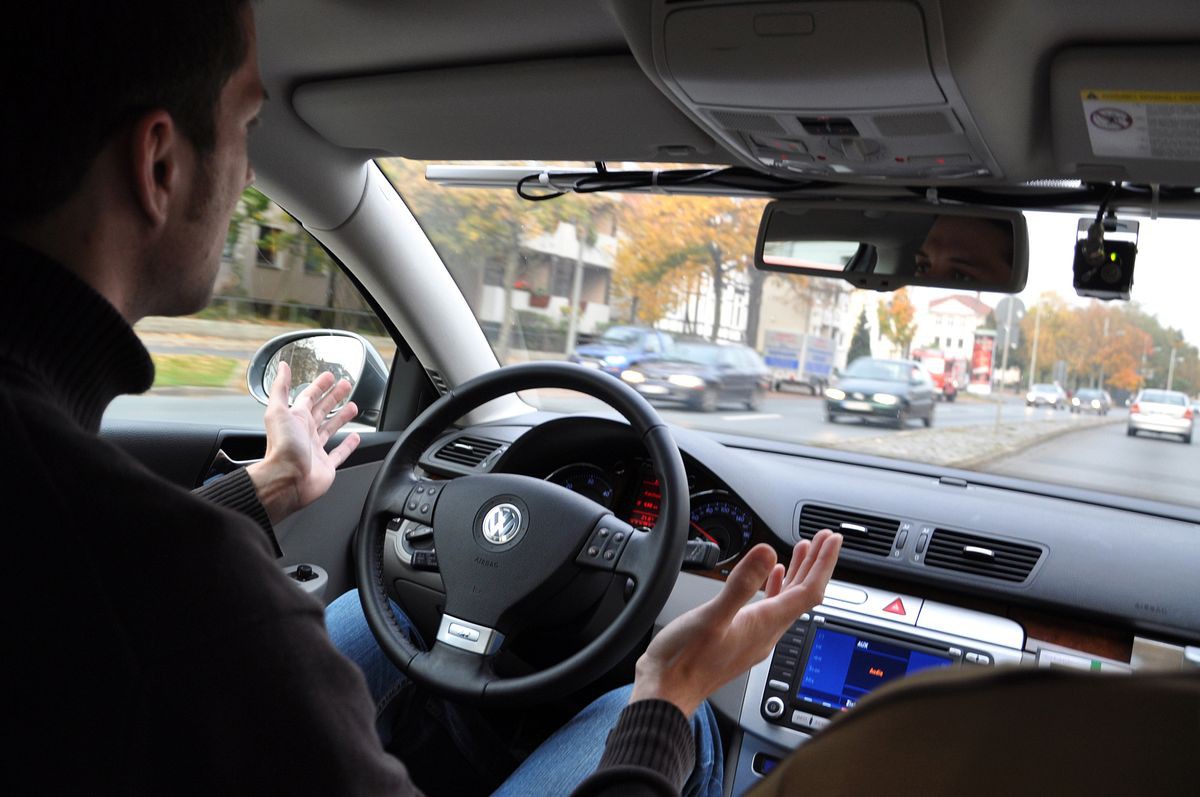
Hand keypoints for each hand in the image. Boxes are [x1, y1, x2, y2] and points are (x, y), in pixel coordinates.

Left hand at [246, 361, 361, 523]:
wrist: (287, 480)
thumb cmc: (282, 447)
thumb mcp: (278, 411)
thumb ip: (280, 388)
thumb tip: (282, 366)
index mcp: (295, 419)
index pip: (308, 397)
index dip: (319, 386)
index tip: (329, 376)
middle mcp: (305, 433)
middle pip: (322, 411)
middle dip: (334, 397)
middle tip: (345, 386)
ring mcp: (316, 450)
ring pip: (331, 429)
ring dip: (342, 417)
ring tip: (353, 407)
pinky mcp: (326, 466)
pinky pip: (339, 453)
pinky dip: (348, 445)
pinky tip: (355, 437)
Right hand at [629, 530, 842, 717]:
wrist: (667, 691)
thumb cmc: (684, 660)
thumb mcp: (711, 616)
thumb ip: (741, 584)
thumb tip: (768, 553)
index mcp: (765, 625)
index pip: (808, 591)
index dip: (823, 563)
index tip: (832, 540)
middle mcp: (767, 632)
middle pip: (803, 594)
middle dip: (816, 564)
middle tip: (825, 538)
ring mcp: (755, 636)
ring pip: (788, 600)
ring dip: (799, 573)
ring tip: (805, 550)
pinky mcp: (742, 638)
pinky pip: (771, 608)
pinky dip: (776, 587)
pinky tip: (772, 577)